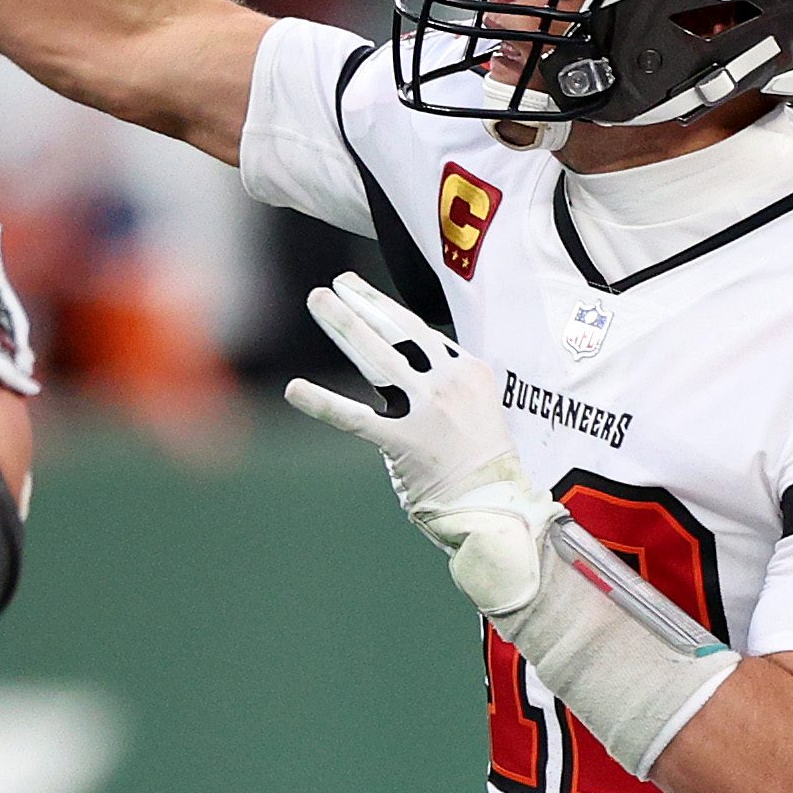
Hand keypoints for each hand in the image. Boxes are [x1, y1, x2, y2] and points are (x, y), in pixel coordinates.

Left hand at [283, 274, 551, 612]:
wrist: (499, 507)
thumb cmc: (484, 467)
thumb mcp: (476, 412)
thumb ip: (442, 389)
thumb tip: (402, 379)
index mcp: (469, 371)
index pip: (420, 332)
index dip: (386, 309)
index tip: (361, 292)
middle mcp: (448, 382)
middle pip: (397, 332)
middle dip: (361, 303)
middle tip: (334, 284)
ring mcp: (425, 410)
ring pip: (376, 357)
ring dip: (343, 324)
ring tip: (317, 299)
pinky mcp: (403, 442)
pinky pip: (353, 418)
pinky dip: (321, 403)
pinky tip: (293, 389)